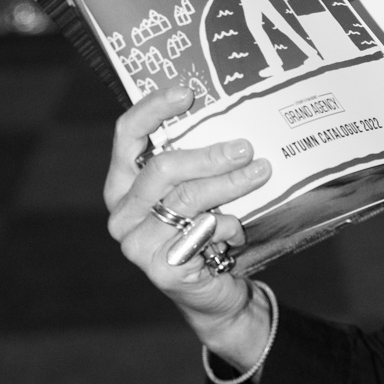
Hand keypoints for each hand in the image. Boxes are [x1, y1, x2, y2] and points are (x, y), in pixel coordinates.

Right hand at [105, 83, 273, 359]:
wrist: (213, 290)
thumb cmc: (204, 228)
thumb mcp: (196, 188)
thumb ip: (197, 159)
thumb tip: (233, 112)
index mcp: (123, 183)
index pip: (127, 134)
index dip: (154, 109)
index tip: (188, 93)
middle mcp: (123, 212)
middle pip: (163, 167)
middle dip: (209, 154)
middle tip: (246, 148)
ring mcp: (136, 243)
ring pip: (187, 198)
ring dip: (229, 183)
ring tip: (261, 172)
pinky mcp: (161, 269)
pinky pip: (201, 233)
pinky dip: (226, 226)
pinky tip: (239, 228)